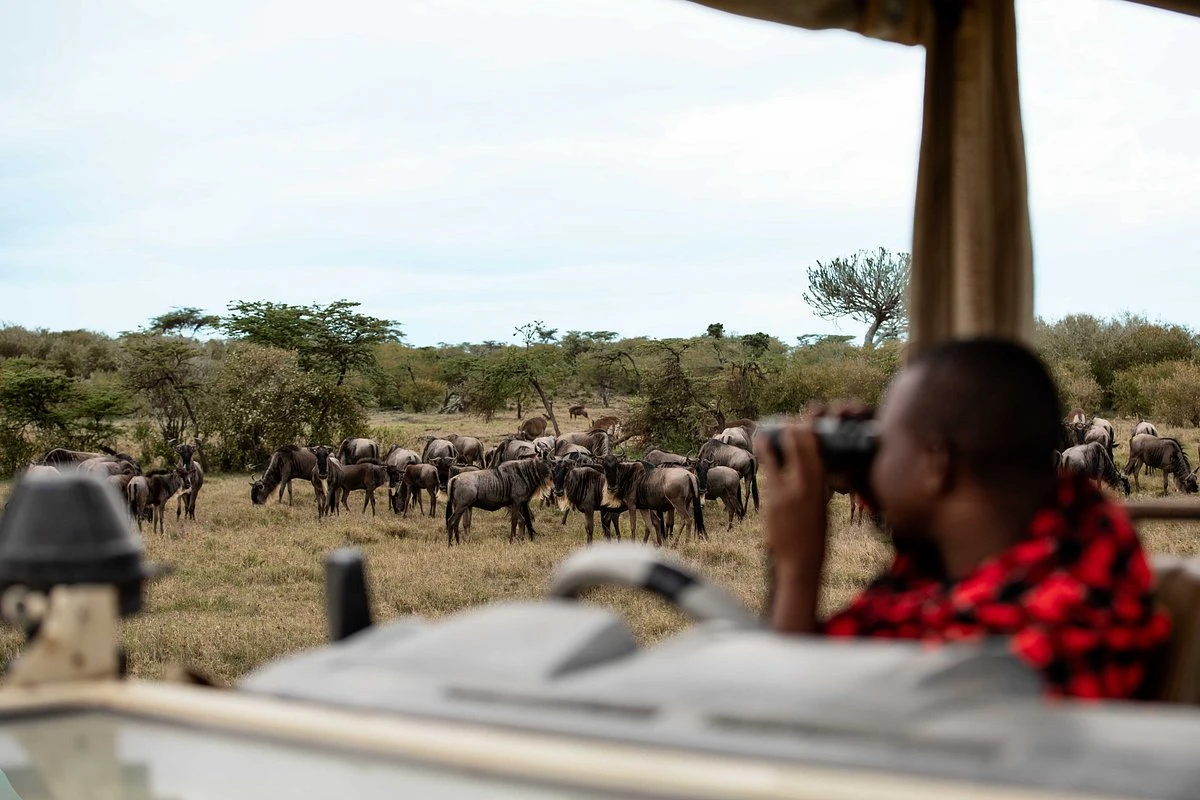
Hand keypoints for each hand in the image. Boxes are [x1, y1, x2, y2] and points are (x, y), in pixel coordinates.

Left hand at [755, 423, 827, 570]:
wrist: (799, 562)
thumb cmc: (814, 537)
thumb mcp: (821, 509)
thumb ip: (816, 488)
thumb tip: (808, 470)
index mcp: (821, 489)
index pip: (814, 453)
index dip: (808, 434)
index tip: (803, 423)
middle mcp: (803, 488)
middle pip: (797, 450)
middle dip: (790, 432)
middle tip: (786, 421)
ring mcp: (784, 494)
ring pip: (775, 460)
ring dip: (770, 444)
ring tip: (765, 432)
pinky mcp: (769, 502)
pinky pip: (767, 475)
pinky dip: (765, 462)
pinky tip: (760, 453)